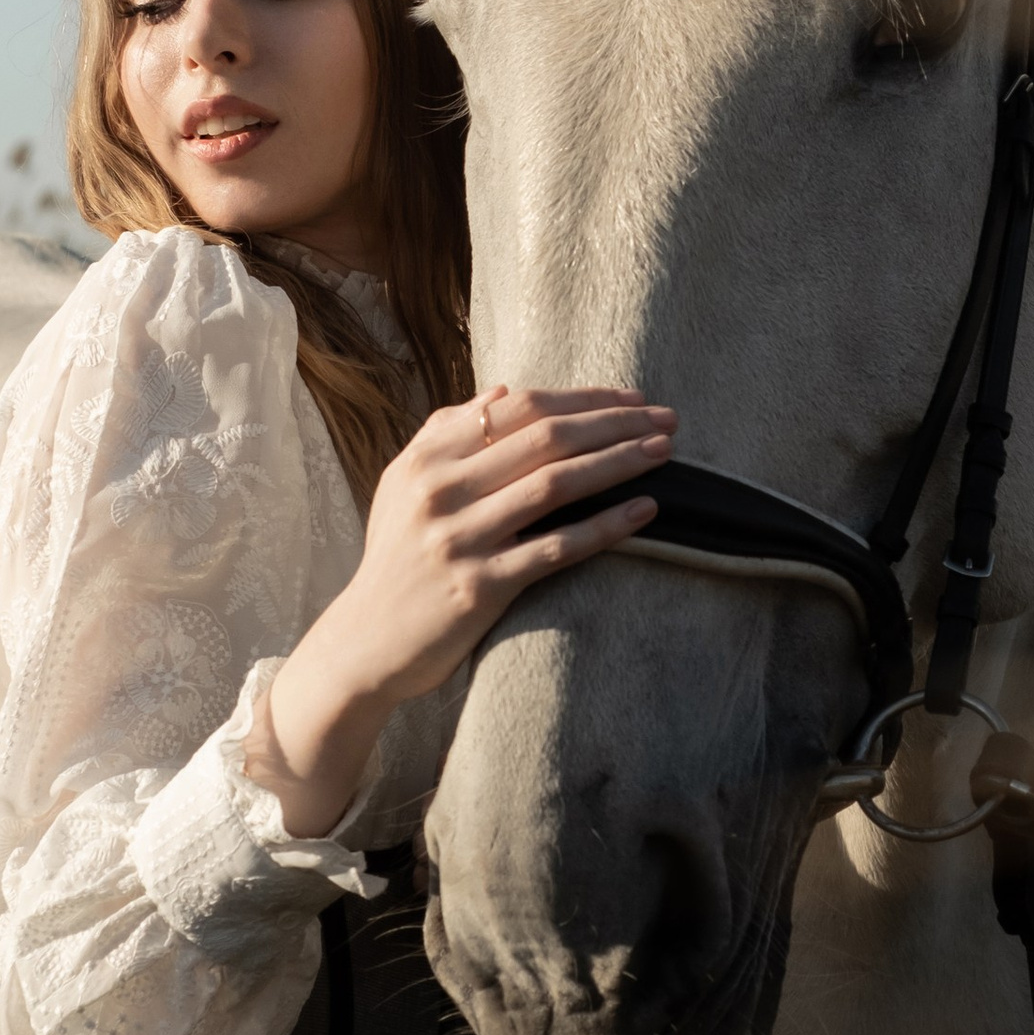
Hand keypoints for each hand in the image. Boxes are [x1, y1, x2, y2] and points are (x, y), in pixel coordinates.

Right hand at [254, 386, 673, 836]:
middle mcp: (441, 490)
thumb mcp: (405, 486)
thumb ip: (448, 433)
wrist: (366, 642)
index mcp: (428, 457)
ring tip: (664, 452)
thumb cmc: (397, 558)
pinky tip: (645, 510)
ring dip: (618, 463)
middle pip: (545, 438)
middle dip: (614, 422)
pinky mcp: (480, 587)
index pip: (520, 408)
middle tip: (667, 419)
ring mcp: (461, 539)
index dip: (584, 398)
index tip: (633, 399)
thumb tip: (507, 392)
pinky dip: (605, 526)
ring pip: (555, 485)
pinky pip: (556, 548)